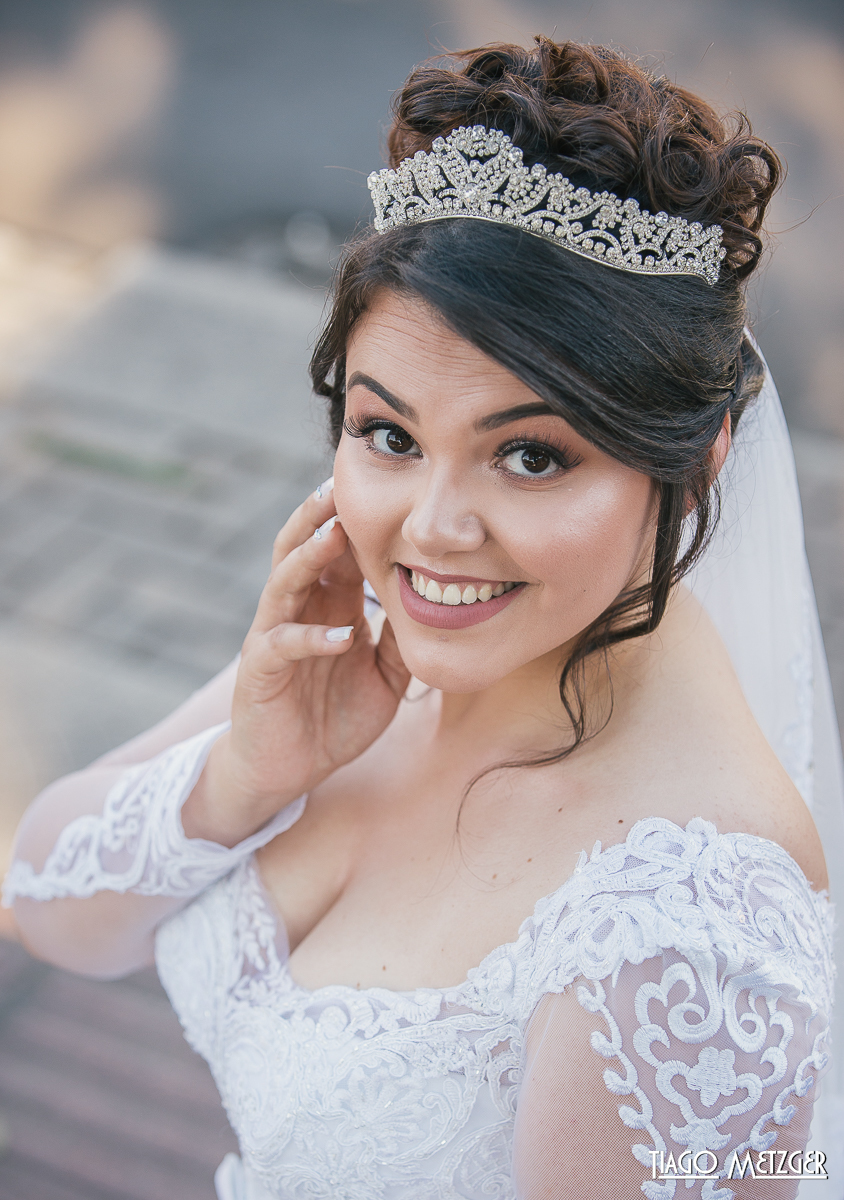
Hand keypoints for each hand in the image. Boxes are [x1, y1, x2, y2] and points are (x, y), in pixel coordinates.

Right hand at [183, 480, 409, 843]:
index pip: (339, 551)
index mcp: (327, 605)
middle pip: (302, 548)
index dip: (357, 520)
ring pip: (285, 582)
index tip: (385, 485)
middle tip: (342, 484)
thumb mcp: (384, 676)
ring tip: (333, 534)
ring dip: (309, 556)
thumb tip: (444, 608)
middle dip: (320, 515)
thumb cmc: (333, 718)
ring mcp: (274, 636)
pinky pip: (284, 645)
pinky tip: (341, 637)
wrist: (286, 770)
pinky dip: (312, 639)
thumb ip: (403, 641)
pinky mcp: (260, 671)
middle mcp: (298, 610)